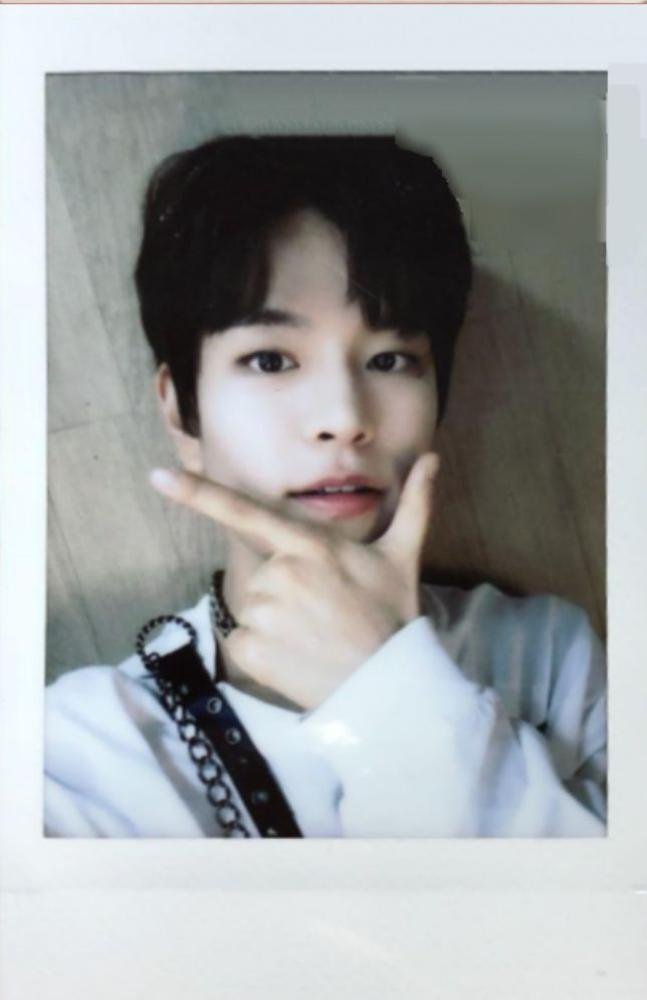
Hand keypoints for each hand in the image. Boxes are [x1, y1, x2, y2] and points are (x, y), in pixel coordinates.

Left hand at [150, 453, 439, 708]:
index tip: (156, 478)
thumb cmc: (393, 617)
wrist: (389, 686)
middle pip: (263, 571)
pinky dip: (266, 649)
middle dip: (287, 587)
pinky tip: (299, 656)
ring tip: (316, 635)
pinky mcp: (251, 651)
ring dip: (277, 619)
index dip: (197, 494)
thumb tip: (434, 458)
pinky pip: (245, 639)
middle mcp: (281, 575)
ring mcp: (263, 614)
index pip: (245, 514)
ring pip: (254, 606)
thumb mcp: (403, 556)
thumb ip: (414, 503)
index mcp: (310, 546)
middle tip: (326, 611)